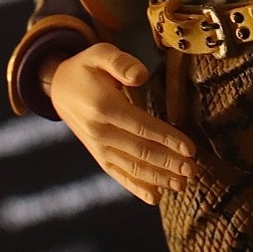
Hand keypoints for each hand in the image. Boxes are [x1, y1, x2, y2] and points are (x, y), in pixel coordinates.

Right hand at [43, 43, 196, 205]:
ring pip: (132, 167)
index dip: (168, 139)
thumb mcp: (100, 53)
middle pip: (140, 151)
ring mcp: (98, 148)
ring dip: (159, 178)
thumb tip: (141, 75)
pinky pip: (119, 175)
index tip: (190, 149)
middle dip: (169, 163)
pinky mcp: (98, 156)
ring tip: (183, 185)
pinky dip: (137, 188)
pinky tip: (156, 198)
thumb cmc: (86, 67)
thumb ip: (121, 62)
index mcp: (104, 107)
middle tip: (194, 171)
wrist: (58, 89)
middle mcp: (100, 133)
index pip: (142, 127)